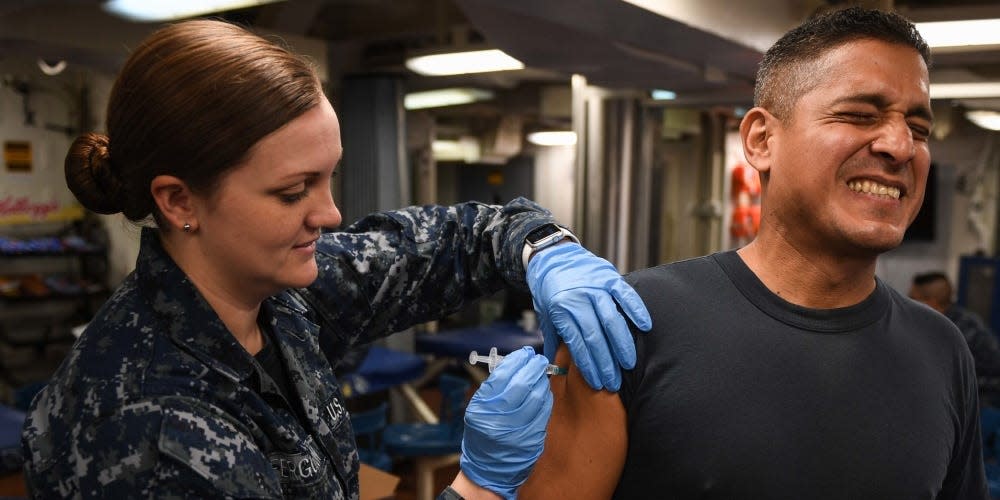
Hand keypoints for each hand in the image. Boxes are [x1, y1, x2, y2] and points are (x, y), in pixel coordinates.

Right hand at [460, 346, 553, 499]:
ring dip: (542, 380)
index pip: (505, 374)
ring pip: (538, 395)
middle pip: (524, 383)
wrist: (488, 469)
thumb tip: (516, 362)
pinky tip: (542, 391)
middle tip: (537, 359)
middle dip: (533, 366)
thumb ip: (495, 385)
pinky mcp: (534, 437)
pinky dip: (546, 396)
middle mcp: (501, 418)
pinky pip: (545, 410)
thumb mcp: (478, 407)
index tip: (525, 354)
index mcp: (484, 408)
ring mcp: (520, 429)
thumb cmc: (481, 435)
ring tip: (539, 374)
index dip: (518, 360)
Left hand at [527, 243, 651, 390]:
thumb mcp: (546, 313)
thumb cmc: (549, 289)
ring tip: (628, 364)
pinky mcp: (609, 276)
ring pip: (612, 321)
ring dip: (622, 345)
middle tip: (613, 382)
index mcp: (561, 309)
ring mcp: (596, 287)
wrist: (552, 255)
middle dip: (606, 363)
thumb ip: (555, 338)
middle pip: (596, 337)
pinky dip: (636, 310)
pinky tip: (645, 327)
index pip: (578, 344)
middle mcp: (579, 298)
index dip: (589, 366)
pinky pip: (626, 295)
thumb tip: (556, 366)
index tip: (598, 382)